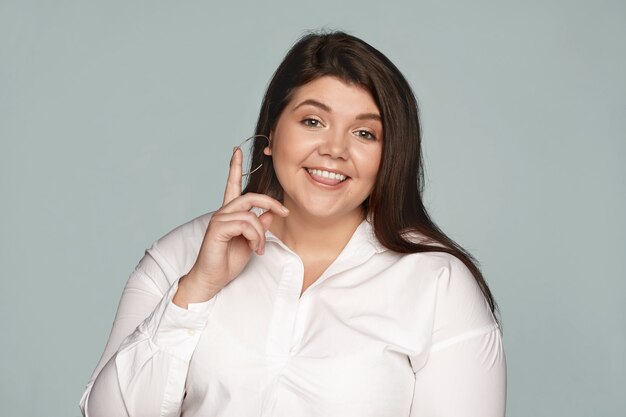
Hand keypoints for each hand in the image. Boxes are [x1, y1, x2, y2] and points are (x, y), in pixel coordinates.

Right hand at [173, 147, 288, 307]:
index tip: (236, 151)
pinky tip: (254, 248)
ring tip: (259, 248)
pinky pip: (246, 224)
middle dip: (271, 202)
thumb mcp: (251, 243)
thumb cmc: (227, 262)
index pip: (232, 186)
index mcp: (230, 214)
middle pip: (250, 196)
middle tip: (285, 211)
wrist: (212, 279)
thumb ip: (259, 228)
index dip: (234, 168)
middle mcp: (223, 213)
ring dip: (261, 233)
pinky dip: (255, 237)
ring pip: (251, 214)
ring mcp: (219, 219)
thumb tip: (268, 215)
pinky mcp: (218, 228)